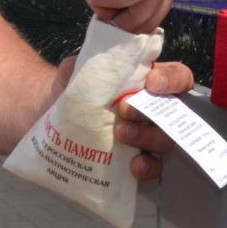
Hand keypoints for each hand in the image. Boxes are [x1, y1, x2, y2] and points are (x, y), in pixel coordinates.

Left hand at [52, 55, 197, 180]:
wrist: (50, 118)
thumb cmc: (71, 89)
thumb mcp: (76, 68)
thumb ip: (87, 61)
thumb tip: (93, 59)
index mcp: (146, 82)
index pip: (177, 77)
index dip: (172, 79)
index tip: (151, 82)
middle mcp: (152, 109)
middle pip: (174, 112)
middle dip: (151, 110)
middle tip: (124, 109)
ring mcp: (147, 137)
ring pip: (165, 140)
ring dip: (147, 137)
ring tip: (120, 134)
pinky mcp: (136, 161)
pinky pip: (153, 167)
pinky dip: (147, 167)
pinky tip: (134, 166)